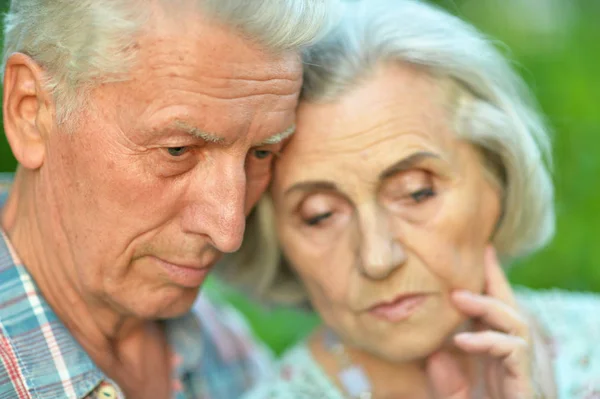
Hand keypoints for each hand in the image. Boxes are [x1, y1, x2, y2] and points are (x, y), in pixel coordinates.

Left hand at [426, 246, 539, 398]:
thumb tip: (435, 350)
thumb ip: (444, 377)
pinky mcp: (524, 380)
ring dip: (486, 306)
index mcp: (494, 351)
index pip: (492, 307)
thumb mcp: (453, 397)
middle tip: (478, 256)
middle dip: (492, 280)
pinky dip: (487, 342)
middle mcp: (511, 352)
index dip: (487, 279)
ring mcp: (520, 365)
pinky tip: (462, 341)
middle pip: (507, 305)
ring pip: (513, 321)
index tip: (480, 249)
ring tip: (458, 298)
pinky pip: (511, 350)